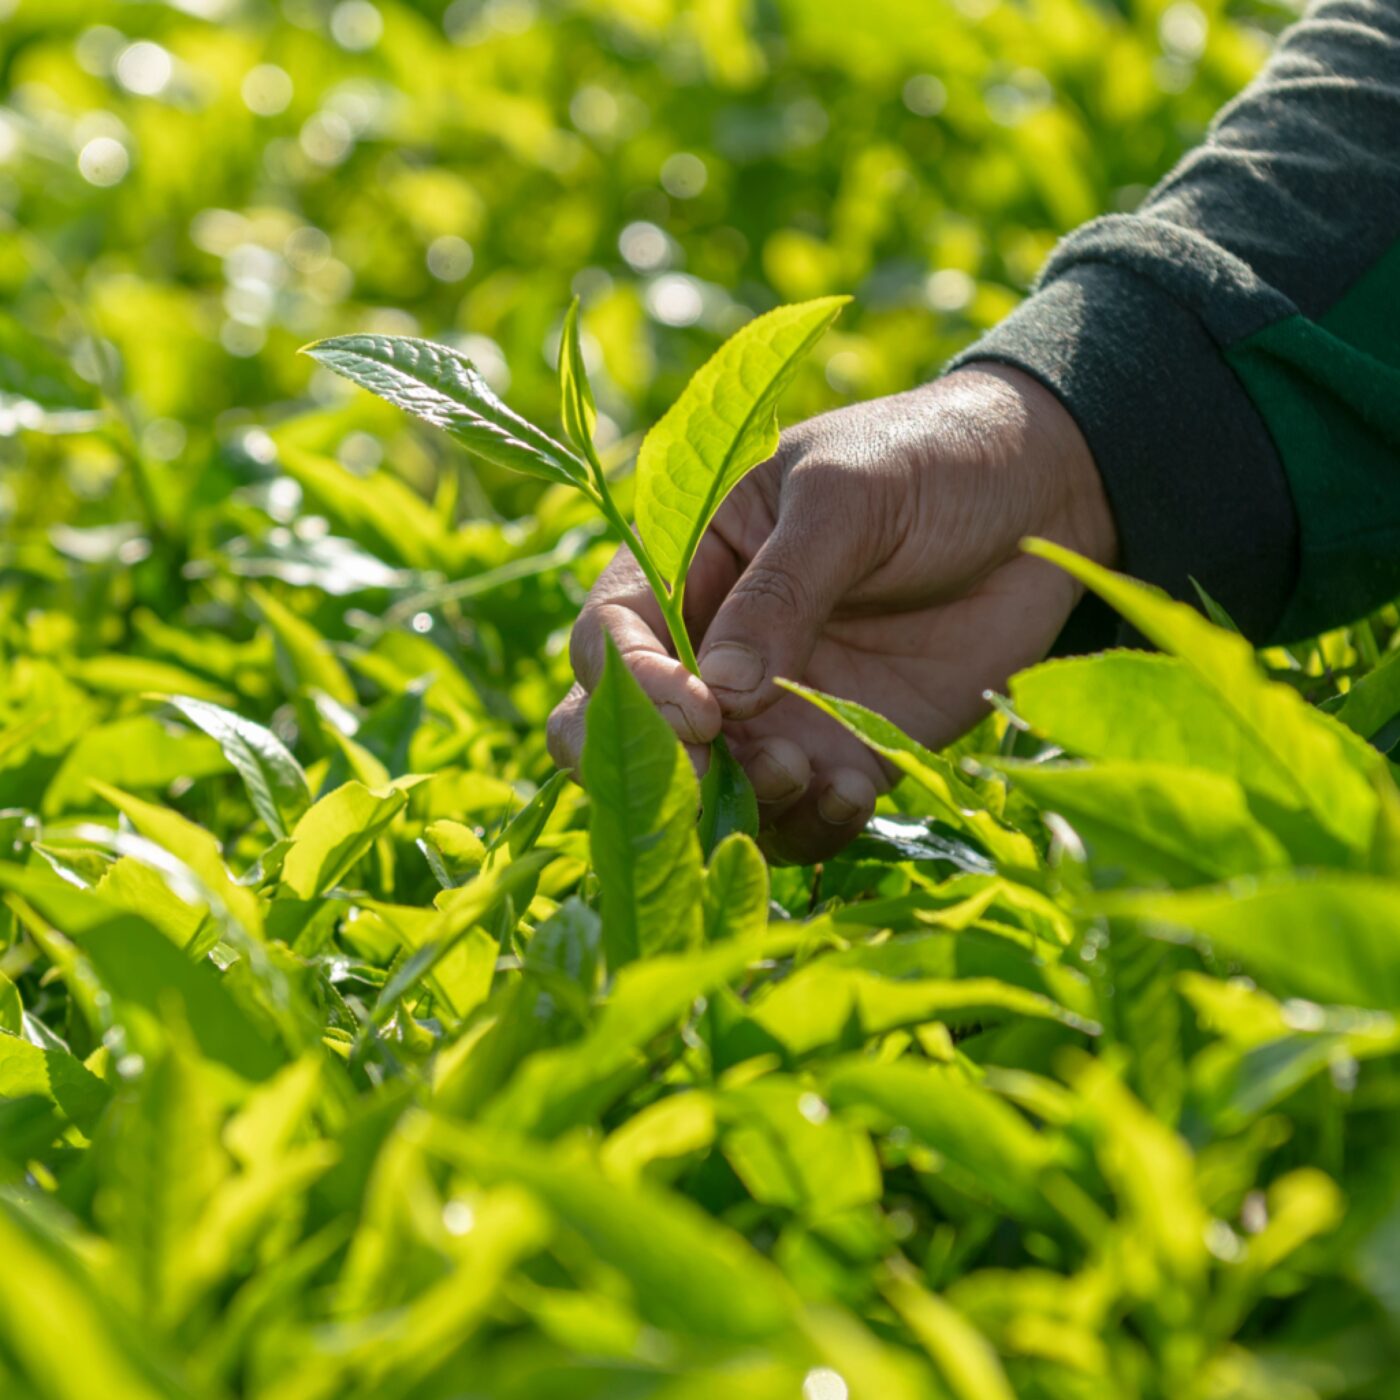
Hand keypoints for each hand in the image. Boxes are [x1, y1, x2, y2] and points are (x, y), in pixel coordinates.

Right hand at [547, 364, 1116, 863]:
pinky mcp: (843, 752)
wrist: (1040, 498)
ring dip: (745, 806)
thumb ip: (781, 588)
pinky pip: (802, 818)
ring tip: (808, 773)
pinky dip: (815, 824)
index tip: (699, 711)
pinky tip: (854, 792)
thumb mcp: (846, 496)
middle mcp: (714, 649)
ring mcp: (775, 711)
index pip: (612, 638)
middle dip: (660, 769)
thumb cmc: (925, 461)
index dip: (633, 686)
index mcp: (688, 564)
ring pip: (716, 793)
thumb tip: (719, 690)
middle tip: (713, 777)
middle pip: (633, 733)